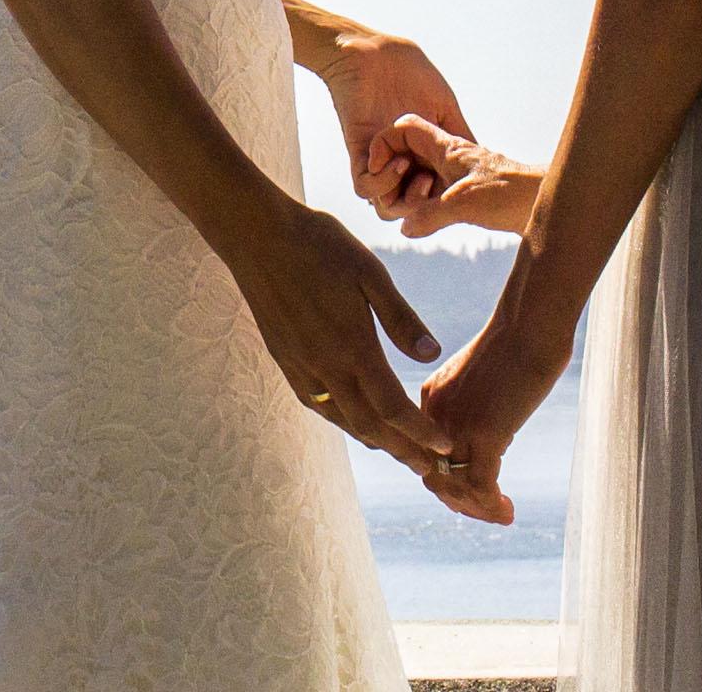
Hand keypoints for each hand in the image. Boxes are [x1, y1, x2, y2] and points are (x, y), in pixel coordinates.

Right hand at [222, 196, 464, 488]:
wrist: (256, 234)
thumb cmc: (319, 244)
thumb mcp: (370, 272)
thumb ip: (400, 318)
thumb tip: (431, 355)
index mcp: (352, 346)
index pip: (392, 408)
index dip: (421, 433)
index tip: (445, 448)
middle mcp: (325, 366)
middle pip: (369, 427)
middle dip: (402, 451)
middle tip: (428, 468)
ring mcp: (301, 366)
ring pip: (342, 420)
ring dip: (374, 440)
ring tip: (398, 450)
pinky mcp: (284, 360)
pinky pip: (317, 405)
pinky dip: (343, 420)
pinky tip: (354, 417)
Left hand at [311, 25, 472, 229]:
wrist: (375, 51)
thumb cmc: (411, 73)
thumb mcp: (445, 107)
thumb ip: (460, 135)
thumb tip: (483, 158)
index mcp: (423, 156)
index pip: (434, 194)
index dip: (446, 199)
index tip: (458, 189)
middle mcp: (402, 162)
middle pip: (411, 209)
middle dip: (425, 207)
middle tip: (432, 185)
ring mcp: (380, 160)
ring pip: (386, 206)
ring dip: (403, 200)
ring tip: (415, 175)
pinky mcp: (358, 152)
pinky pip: (362, 186)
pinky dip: (379, 184)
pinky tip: (394, 162)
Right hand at [371, 112, 546, 239]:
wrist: (549, 201)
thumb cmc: (511, 193)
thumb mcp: (464, 204)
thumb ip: (429, 214)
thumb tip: (403, 228)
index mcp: (445, 148)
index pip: (402, 128)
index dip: (384, 144)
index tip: (382, 170)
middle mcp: (449, 158)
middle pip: (406, 155)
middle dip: (396, 178)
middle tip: (407, 201)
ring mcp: (457, 175)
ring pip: (420, 177)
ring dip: (412, 197)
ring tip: (421, 215)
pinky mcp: (467, 193)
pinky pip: (435, 196)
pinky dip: (426, 208)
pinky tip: (430, 225)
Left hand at [416, 313, 564, 527]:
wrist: (530, 324)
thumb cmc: (518, 344)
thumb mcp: (484, 378)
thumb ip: (478, 404)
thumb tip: (497, 432)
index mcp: (433, 397)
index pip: (427, 453)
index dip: (447, 480)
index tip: (472, 493)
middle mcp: (436, 414)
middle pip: (434, 475)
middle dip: (459, 501)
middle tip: (487, 511)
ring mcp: (458, 424)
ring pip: (454, 487)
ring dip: (476, 510)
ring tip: (501, 514)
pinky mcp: (485, 433)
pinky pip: (480, 485)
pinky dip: (491, 506)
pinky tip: (507, 511)